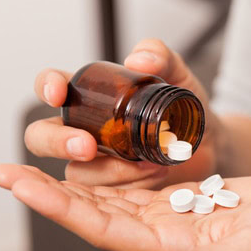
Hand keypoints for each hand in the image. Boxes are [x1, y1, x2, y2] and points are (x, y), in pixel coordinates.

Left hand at [0, 164, 250, 250]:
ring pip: (111, 192)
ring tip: (38, 151)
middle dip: (49, 190)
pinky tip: (94, 142)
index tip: (17, 181)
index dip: (56, 205)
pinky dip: (112, 160)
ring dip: (74, 174)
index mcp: (167, 248)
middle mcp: (160, 231)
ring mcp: (171, 212)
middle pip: (94, 209)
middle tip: (5, 165)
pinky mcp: (184, 193)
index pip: (99, 227)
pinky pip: (138, 177)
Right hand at [26, 38, 222, 188]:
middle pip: (41, 137)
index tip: (58, 93)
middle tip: (86, 146)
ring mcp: (96, 161)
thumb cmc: (184, 107)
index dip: (47, 86)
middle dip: (57, 142)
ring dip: (108, 170)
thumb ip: (161, 57)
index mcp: (89, 97)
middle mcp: (84, 129)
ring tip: (149, 162)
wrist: (209, 142)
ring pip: (75, 172)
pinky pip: (104, 193)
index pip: (52, 86)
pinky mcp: (113, 187)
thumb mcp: (178, 76)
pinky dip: (129, 184)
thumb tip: (138, 59)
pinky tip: (155, 172)